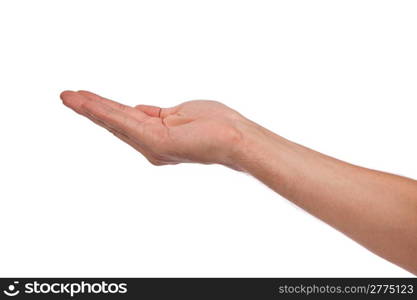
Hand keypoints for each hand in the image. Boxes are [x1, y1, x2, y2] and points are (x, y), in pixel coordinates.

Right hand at [60, 91, 245, 168]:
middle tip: (67, 96)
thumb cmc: (215, 125)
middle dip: (91, 108)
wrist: (236, 138)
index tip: (87, 98)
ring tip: (68, 97)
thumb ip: (156, 114)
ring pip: (116, 121)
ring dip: (90, 108)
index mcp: (157, 136)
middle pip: (116, 122)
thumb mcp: (180, 112)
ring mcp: (152, 145)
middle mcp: (151, 144)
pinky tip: (86, 103)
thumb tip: (139, 108)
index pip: (126, 119)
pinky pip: (125, 122)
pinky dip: (103, 112)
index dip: (106, 109)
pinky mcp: (156, 143)